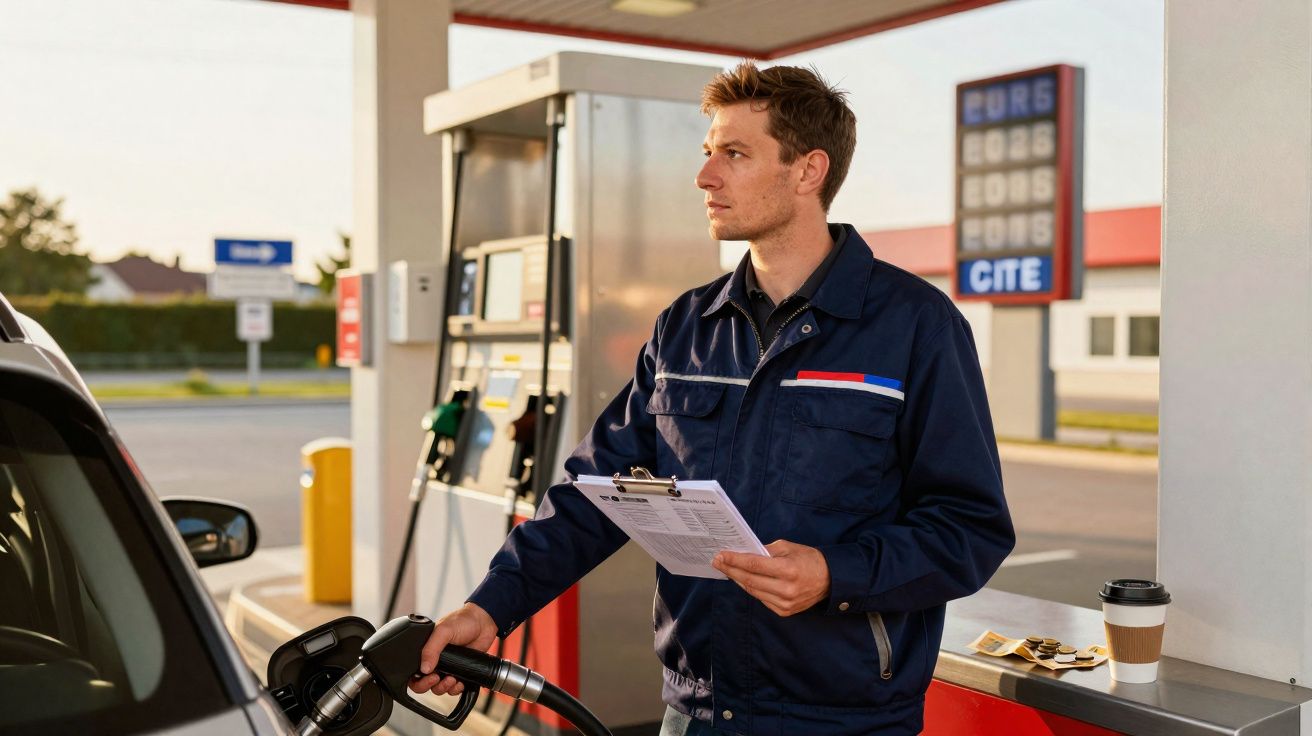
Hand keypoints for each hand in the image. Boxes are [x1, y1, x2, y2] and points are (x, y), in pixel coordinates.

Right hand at [408, 603, 497, 695]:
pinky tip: (460, 682)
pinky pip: (453, 688)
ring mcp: (447, 667)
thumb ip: (431, 648)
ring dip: (444, 688)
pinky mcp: (460, 672)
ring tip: (452, 679)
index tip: (429, 676)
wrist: (484, 623)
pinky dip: (455, 689)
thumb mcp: (443, 631)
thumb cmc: (463, 621)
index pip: (414, 671)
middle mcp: (435, 660)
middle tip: (438, 678)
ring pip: (439, 688)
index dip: (418, 679)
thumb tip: (424, 667)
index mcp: (427, 650)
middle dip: (430, 686)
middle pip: (424, 684)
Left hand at [711, 540, 830, 616]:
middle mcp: (786, 589)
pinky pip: (761, 599)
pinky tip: (743, 580)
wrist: (830, 580)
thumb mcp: (788, 547)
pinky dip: (751, 589)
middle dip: (731, 570)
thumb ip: (765, 551)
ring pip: (753, 591)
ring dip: (738, 580)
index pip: (754, 565)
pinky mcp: (784, 612)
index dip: (735, 560)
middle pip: (749, 580)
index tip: (721, 555)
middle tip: (717, 561)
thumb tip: (743, 553)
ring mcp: (785, 603)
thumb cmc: (809, 559)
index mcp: (788, 570)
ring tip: (727, 570)